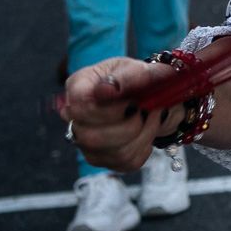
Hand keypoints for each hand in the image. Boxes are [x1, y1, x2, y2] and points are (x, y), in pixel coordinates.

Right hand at [61, 56, 186, 173]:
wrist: (156, 96)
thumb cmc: (141, 79)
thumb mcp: (140, 68)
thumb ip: (127, 76)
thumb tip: (107, 90)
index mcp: (78, 87)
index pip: (78, 107)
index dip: (108, 110)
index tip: (134, 102)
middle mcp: (75, 117)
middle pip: (91, 137)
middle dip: (130, 125)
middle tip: (147, 109)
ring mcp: (85, 142)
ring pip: (112, 153)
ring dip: (143, 135)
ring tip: (153, 116)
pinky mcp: (103, 158)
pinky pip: (125, 162)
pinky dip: (145, 147)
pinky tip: (147, 131)